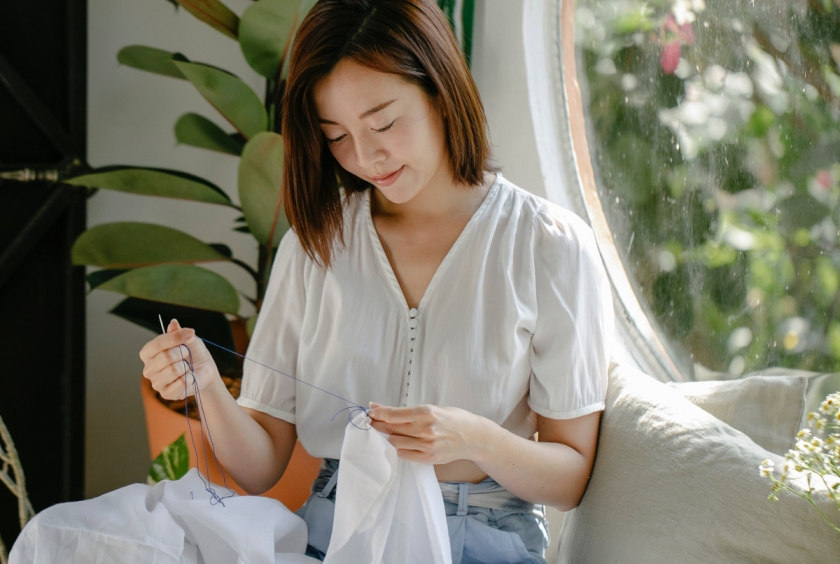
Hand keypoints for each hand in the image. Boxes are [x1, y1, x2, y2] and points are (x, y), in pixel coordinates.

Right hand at [139, 319, 220, 399]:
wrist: (204, 371)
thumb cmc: (193, 353)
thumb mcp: (189, 340)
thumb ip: (180, 332)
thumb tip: (174, 323)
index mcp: (148, 352)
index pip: (157, 343)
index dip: (175, 337)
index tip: (190, 333)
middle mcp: (148, 368)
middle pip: (166, 356)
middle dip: (183, 353)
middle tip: (187, 354)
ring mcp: (156, 382)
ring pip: (174, 370)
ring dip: (187, 366)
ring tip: (187, 367)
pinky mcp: (166, 393)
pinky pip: (181, 382)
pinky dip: (190, 378)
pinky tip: (188, 378)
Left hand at [367, 403, 487, 464]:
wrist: (475, 437)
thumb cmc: (453, 418)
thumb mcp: (432, 408)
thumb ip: (405, 411)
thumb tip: (378, 407)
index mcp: (427, 413)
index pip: (394, 415)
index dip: (378, 414)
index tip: (370, 412)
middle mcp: (426, 429)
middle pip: (392, 428)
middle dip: (379, 424)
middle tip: (372, 421)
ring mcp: (427, 446)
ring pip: (395, 442)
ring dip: (389, 436)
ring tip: (390, 431)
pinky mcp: (429, 458)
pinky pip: (404, 454)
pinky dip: (399, 447)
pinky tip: (401, 442)